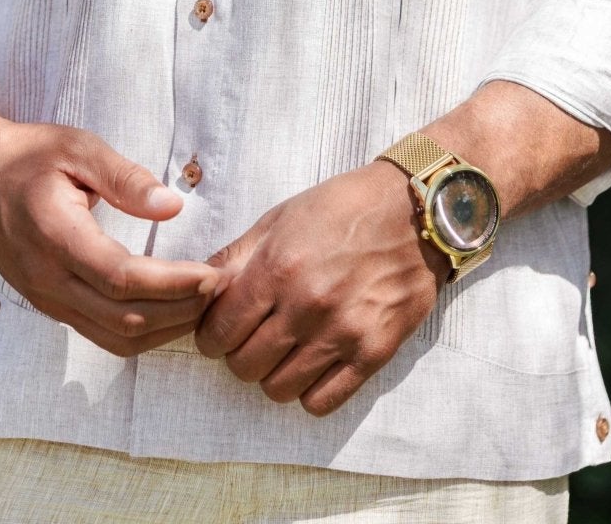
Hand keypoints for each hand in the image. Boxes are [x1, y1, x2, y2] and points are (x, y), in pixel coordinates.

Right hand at [0, 47, 217, 359]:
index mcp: (56, 237)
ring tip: (202, 302)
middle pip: (125, 319)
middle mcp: (48, 280)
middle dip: (181, 311)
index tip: (212, 273)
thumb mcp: (77, 148)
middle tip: (220, 289)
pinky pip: (102, 335)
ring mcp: (47, 300)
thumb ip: (124, 177)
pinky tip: (169, 310)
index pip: (123, 278)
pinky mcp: (50, 306)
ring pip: (115, 338)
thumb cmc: (29, 157)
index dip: (174, 284)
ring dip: (165, 330)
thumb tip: (173, 204)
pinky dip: (142, 332)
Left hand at [194, 161, 446, 415]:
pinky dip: (309, 391)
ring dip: (273, 374)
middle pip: (244, 366)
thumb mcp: (280, 218)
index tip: (221, 330)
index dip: (211, 335)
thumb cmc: (341, 208)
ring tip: (285, 350)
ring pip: (278, 389)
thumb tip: (197, 286)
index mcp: (277, 268)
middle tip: (254, 338)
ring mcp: (341, 333)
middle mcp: (306, 305)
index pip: (218, 332)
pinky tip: (314, 364)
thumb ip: (236, 256)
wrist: (414, 211)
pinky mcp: (372, 353)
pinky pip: (321, 402)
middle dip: (240, 355)